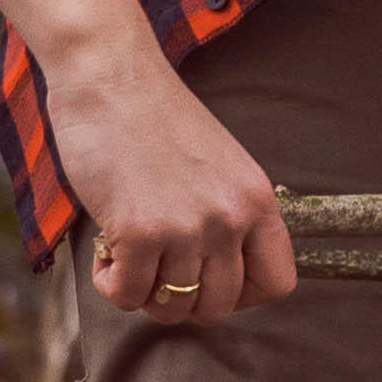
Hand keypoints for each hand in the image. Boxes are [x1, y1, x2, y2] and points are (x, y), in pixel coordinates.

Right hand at [48, 31, 293, 326]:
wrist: (109, 75)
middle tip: (156, 272)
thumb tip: (214, 274)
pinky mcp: (139, 232)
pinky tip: (105, 251)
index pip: (277, 283)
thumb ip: (227, 214)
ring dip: (142, 290)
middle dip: (184, 301)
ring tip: (126, 255)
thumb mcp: (219, 164)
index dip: (241, 295)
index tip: (208, 280)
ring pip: (172, 307)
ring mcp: (187, 228)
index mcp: (256, 200)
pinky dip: (111, 284)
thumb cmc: (154, 116)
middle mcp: (230, 218)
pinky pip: (128, 296)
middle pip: (219, 306)